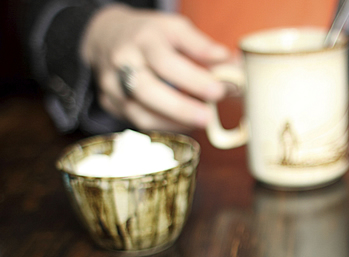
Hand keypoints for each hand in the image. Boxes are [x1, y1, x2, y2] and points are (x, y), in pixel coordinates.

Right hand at [81, 4, 234, 131]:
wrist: (108, 35)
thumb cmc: (152, 36)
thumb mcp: (176, 30)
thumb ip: (203, 48)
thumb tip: (232, 65)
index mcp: (144, 39)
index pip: (166, 61)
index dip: (193, 78)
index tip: (218, 91)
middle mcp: (123, 61)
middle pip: (148, 89)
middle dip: (180, 107)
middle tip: (208, 117)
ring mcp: (112, 84)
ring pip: (140, 111)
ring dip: (174, 121)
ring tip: (201, 121)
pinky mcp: (111, 102)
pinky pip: (139, 122)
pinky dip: (164, 126)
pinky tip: (184, 123)